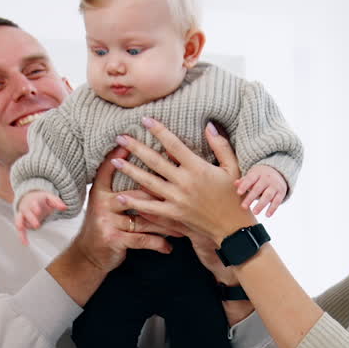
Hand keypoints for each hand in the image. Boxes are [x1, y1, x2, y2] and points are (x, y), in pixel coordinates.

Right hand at [14, 191, 64, 243]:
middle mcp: (26, 208)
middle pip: (26, 213)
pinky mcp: (21, 222)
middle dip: (31, 219)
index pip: (33, 203)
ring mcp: (22, 215)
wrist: (28, 198)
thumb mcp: (49, 198)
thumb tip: (65, 207)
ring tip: (23, 230)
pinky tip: (26, 243)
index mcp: (33, 201)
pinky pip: (20, 229)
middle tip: (37, 225)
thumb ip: (57, 202)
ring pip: (19, 220)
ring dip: (21, 225)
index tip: (38, 211)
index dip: (35, 207)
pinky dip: (22, 236)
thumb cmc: (40, 200)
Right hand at [70, 146, 172, 273]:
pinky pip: (143, 239)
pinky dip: (158, 243)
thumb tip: (131, 157)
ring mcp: (107, 221)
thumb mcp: (104, 202)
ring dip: (167, 225)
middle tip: (185, 193)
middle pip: (135, 193)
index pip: (111, 169)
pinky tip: (169, 247)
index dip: (123, 156)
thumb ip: (117, 185)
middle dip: (162, 194)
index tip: (141, 147)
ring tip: (183, 227)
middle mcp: (102, 203)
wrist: (88, 256)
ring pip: (145, 218)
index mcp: (100, 191)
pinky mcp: (114, 239)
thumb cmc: (105, 225)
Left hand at [112, 119, 255, 246]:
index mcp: (198, 168)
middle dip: (136, 148)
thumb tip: (208, 126)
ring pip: (148, 183)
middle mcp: (185, 182)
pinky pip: (150, 208)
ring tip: (114, 161)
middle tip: (120, 137)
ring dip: (130, 171)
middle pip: (155, 161)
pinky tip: (119, 196)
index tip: (145, 120)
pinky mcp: (174, 215)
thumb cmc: (234, 195)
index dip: (158, 131)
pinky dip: (134, 202)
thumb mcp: (233, 167)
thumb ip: (220, 146)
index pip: (174, 145)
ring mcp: (177, 200)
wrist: (233, 228)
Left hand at [236, 164, 287, 216]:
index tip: (238, 193)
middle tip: (243, 207)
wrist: (278, 172)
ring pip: (268, 195)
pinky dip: (273, 208)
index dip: (244, 185)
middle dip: (250, 198)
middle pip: (258, 188)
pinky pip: (277, 201)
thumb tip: (235, 184)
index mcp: (258, 173)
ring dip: (261, 204)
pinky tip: (267, 215)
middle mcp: (267, 179)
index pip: (250, 179)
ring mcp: (275, 186)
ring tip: (254, 213)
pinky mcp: (281, 192)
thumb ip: (244, 181)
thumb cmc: (259, 177)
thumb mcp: (252, 175)